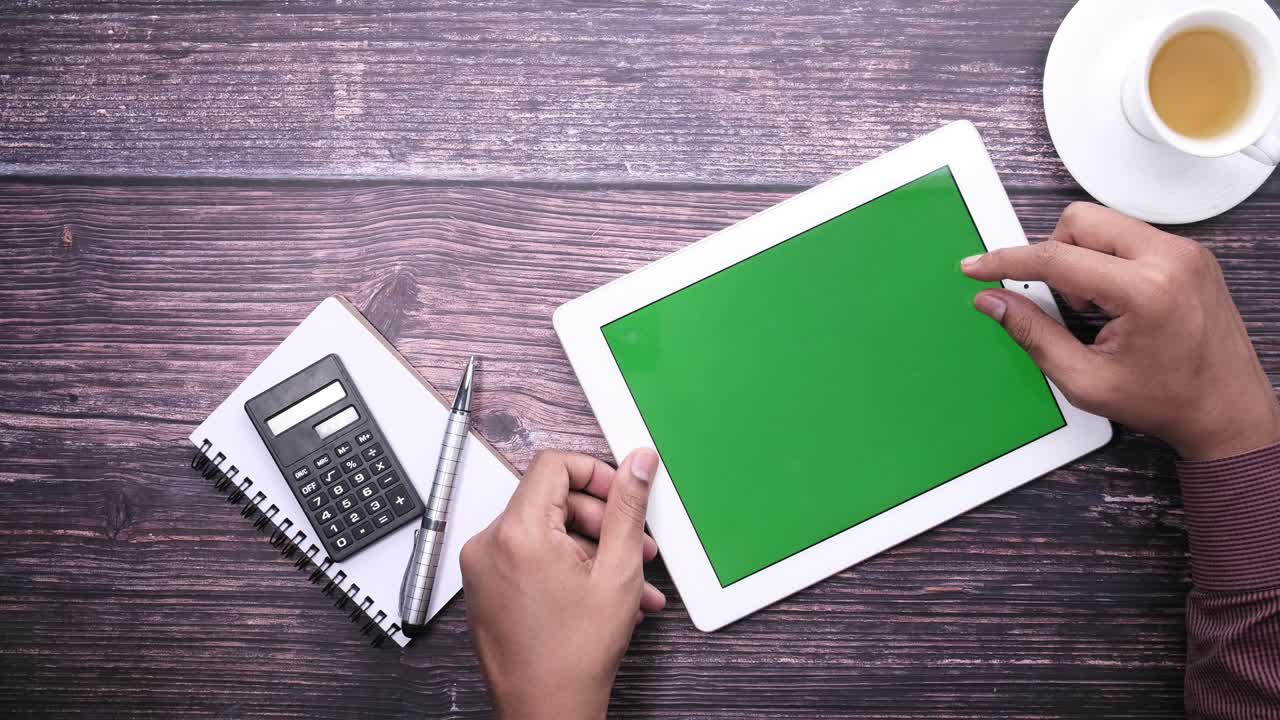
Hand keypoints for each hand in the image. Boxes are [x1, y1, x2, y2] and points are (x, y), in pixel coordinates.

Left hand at [460, 448, 664, 719]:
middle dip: (600, 519)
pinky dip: (564, 566)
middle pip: (551, 499)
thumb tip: (637, 466)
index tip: (621, 492)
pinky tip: (599, 591)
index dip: (595, 473)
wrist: (545, 711)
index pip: (554, 465)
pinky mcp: (484, 588)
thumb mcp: (618, 571)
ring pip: (544, 532)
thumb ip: (628, 508)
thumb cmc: (573, 656)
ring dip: (590, 548)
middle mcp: (490, 544)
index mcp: (518, 532)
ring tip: (627, 579)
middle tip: (635, 545)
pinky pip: (529, 557)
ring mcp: (482, 568)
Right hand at [961, 202, 1279, 460]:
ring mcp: (1186, 252)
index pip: (1056, 258)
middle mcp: (1171, 258)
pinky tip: (1118, 302)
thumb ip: (1032, 334)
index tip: (978, 266)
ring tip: (1097, 309)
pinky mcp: (1190, 254)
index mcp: (1146, 291)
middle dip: (1055, 256)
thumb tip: (994, 302)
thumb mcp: (1085, 379)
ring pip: (1104, 224)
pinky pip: (1129, 236)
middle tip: (1066, 304)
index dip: (1007, 261)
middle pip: (1080, 221)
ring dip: (1083, 259)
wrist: (1228, 410)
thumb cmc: (1168, 401)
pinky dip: (1108, 261)